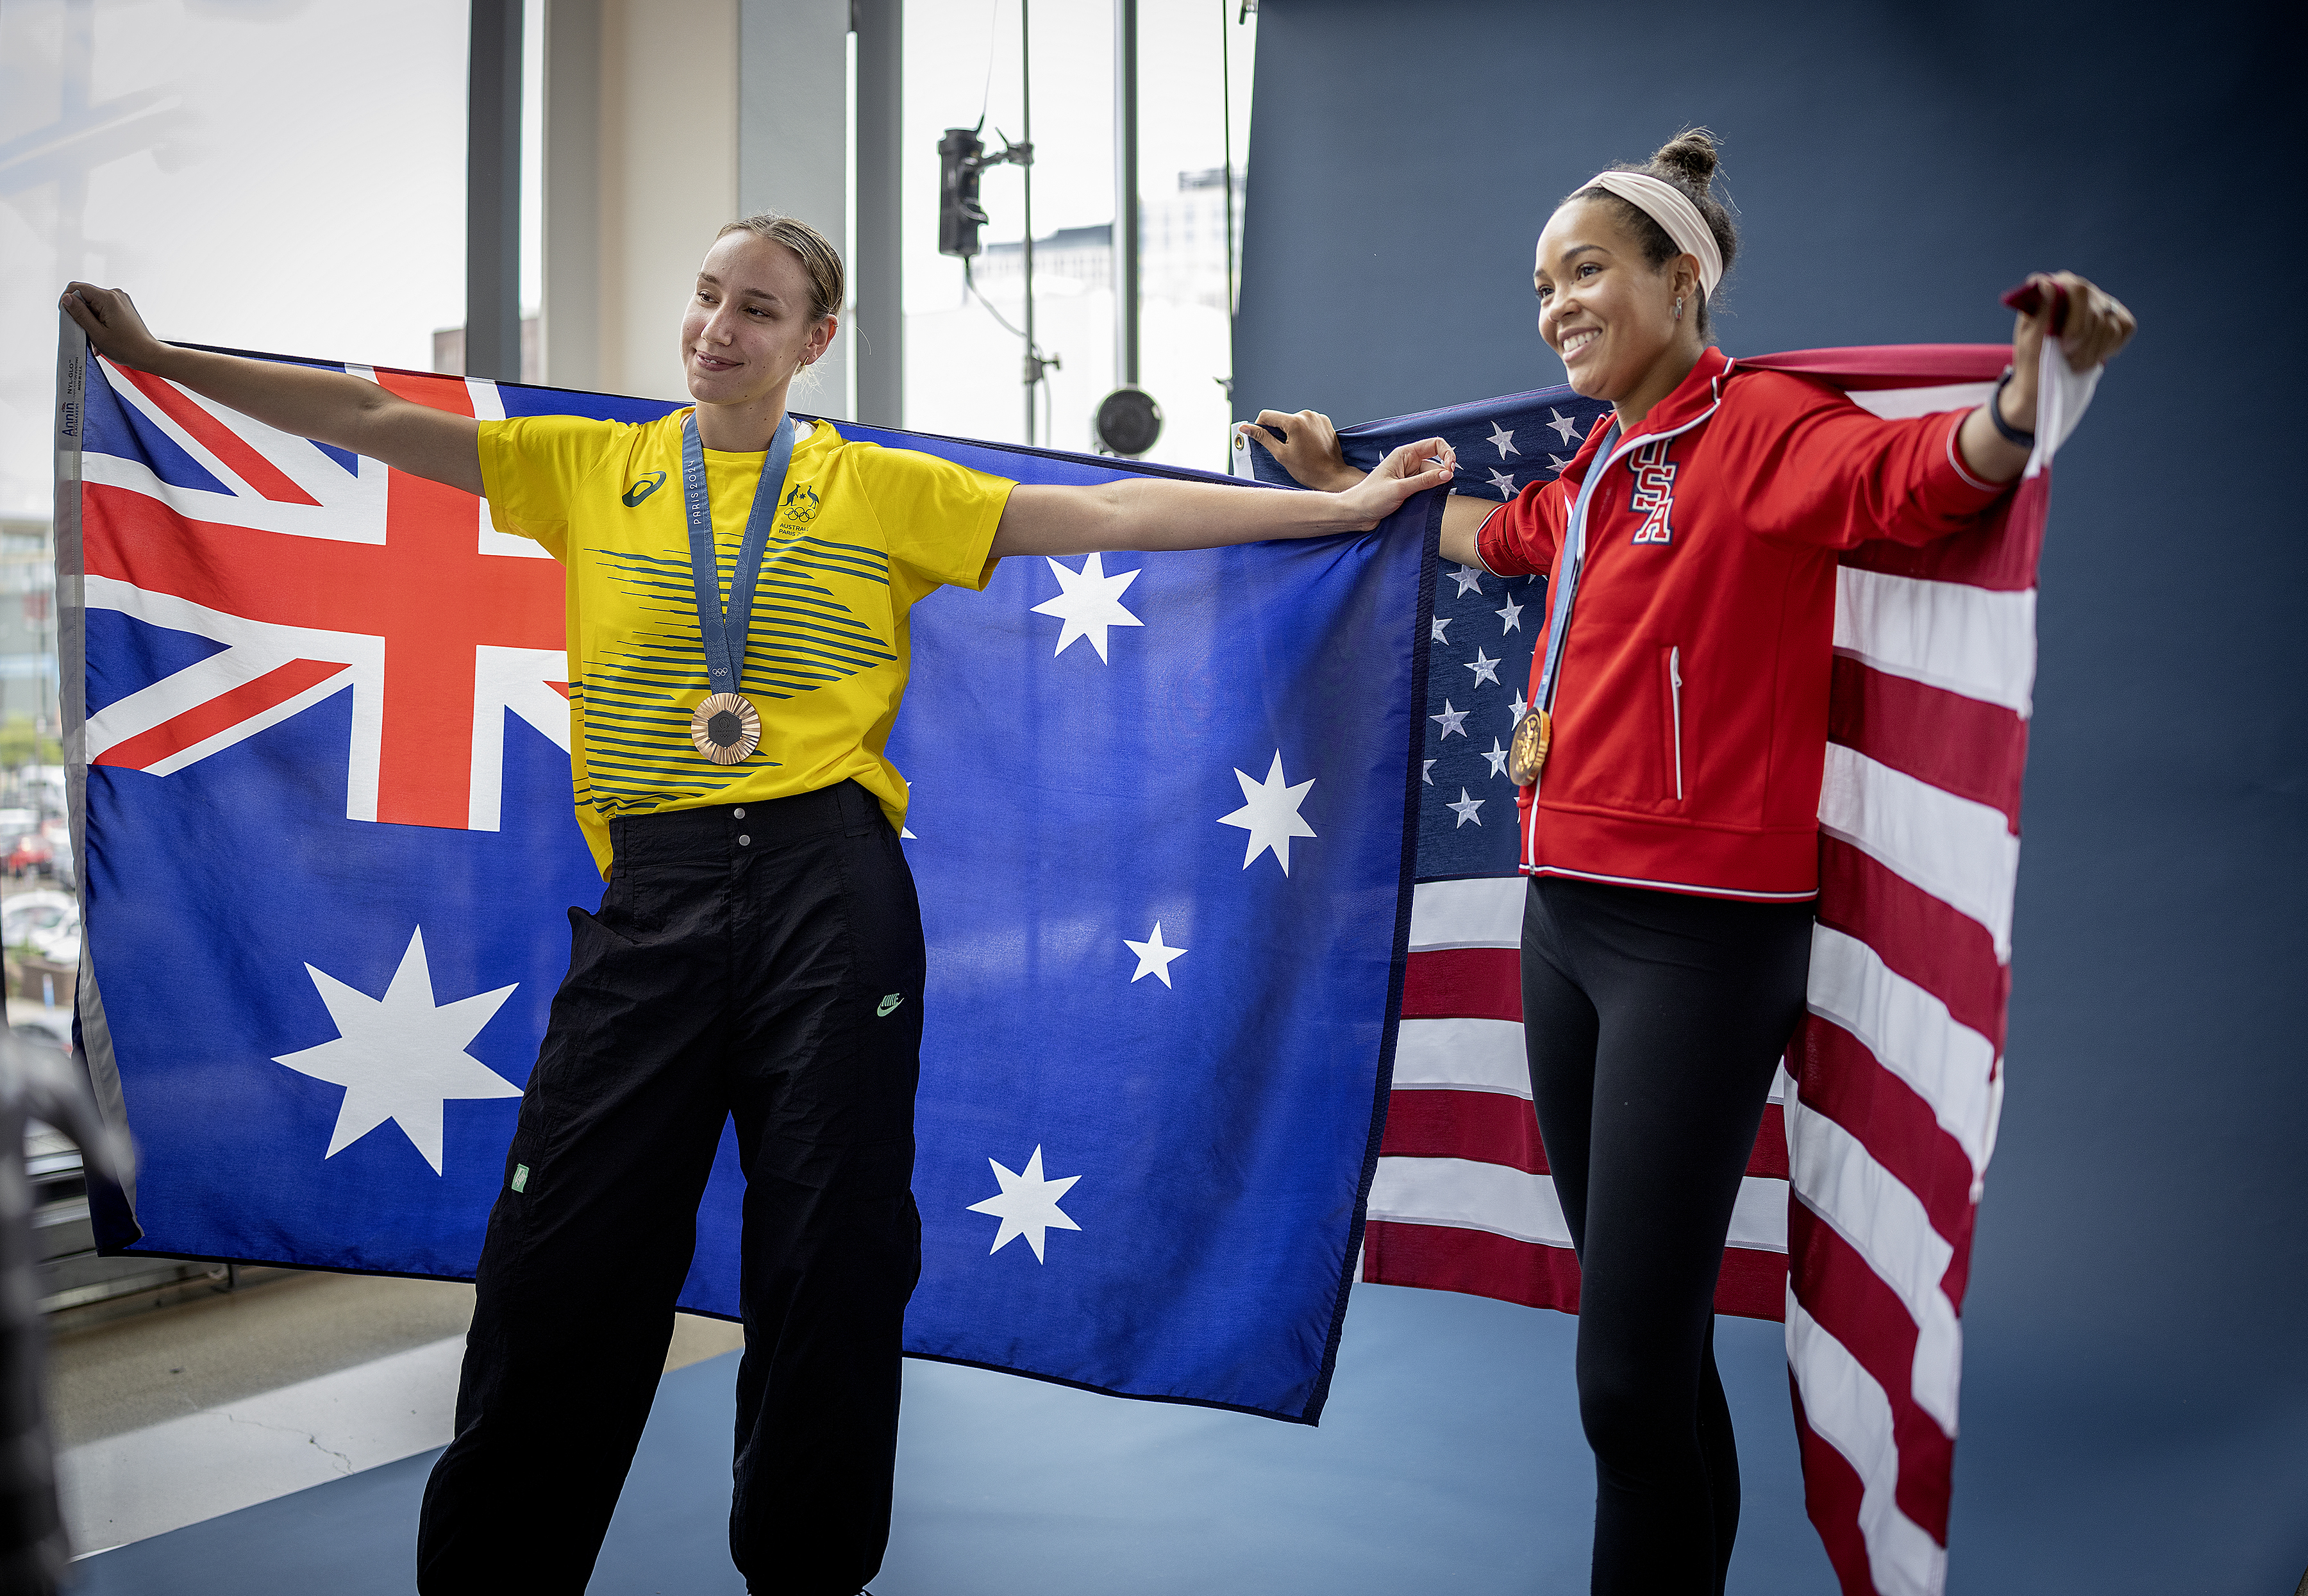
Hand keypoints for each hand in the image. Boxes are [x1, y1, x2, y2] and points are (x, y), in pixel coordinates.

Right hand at [59, 283, 167, 370]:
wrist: (148, 355)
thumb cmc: (127, 348)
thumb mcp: (96, 333)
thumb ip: (79, 313)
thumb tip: (67, 298)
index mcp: (108, 298)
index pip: (77, 288)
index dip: (68, 301)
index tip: (69, 316)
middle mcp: (115, 295)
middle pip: (85, 297)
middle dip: (81, 314)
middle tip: (85, 332)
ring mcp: (120, 300)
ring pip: (93, 305)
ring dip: (90, 321)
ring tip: (96, 338)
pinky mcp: (122, 307)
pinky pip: (102, 310)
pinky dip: (98, 322)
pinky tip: (102, 336)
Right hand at [1238, 409, 1360, 492]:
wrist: (1333, 475)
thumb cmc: (1308, 469)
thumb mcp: (1281, 454)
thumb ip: (1263, 438)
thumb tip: (1245, 428)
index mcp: (1295, 422)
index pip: (1267, 415)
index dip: (1259, 426)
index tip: (1262, 439)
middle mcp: (1307, 415)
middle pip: (1281, 418)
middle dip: (1278, 432)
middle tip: (1285, 450)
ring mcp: (1317, 417)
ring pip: (1294, 420)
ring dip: (1291, 432)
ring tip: (1299, 449)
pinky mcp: (1324, 421)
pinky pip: (1306, 422)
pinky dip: (1303, 431)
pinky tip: (1308, 445)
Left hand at [1331, 437, 1455, 530]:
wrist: (1355, 514)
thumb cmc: (1370, 498)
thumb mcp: (1399, 489)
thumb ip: (1424, 481)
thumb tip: (1448, 474)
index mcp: (1404, 454)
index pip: (1434, 444)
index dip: (1447, 454)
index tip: (1451, 470)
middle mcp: (1408, 462)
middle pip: (1436, 464)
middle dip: (1442, 475)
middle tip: (1443, 489)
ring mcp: (1409, 476)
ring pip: (1432, 478)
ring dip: (1434, 487)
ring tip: (1425, 499)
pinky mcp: (1408, 489)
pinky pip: (1426, 488)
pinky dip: (1429, 494)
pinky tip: (1425, 502)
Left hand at [2001, 270, 2135, 430]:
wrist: (2044, 374)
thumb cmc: (2032, 355)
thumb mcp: (2028, 339)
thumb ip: (2038, 313)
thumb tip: (2046, 284)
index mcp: (2056, 286)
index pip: (2077, 290)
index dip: (2075, 321)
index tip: (2063, 344)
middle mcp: (2080, 288)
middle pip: (2095, 310)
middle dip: (2082, 341)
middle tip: (2067, 355)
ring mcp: (2101, 300)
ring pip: (2109, 326)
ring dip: (2091, 352)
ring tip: (2074, 362)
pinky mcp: (2118, 315)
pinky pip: (2123, 330)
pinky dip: (2107, 349)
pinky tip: (2090, 353)